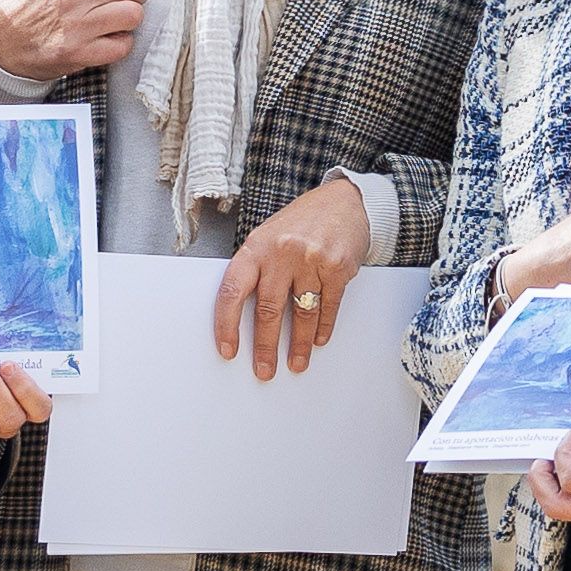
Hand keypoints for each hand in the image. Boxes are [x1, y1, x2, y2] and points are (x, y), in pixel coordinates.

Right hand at [0, 0, 147, 79]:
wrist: (3, 41)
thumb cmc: (37, 1)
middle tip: (122, 0)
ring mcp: (74, 24)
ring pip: (133, 14)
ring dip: (130, 20)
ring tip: (115, 20)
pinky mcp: (77, 53)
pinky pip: (122, 46)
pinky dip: (120, 44)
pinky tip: (107, 39)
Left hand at [219, 178, 372, 379]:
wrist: (343, 201)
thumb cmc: (301, 222)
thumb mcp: (269, 237)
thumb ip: (257, 270)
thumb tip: (242, 316)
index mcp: (256, 247)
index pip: (232, 291)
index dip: (226, 324)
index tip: (228, 349)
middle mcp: (281, 252)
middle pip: (268, 309)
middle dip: (265, 346)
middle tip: (264, 369)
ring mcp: (311, 259)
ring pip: (301, 312)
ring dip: (300, 344)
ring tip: (296, 362)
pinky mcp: (338, 267)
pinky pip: (329, 306)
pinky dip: (323, 327)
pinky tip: (318, 340)